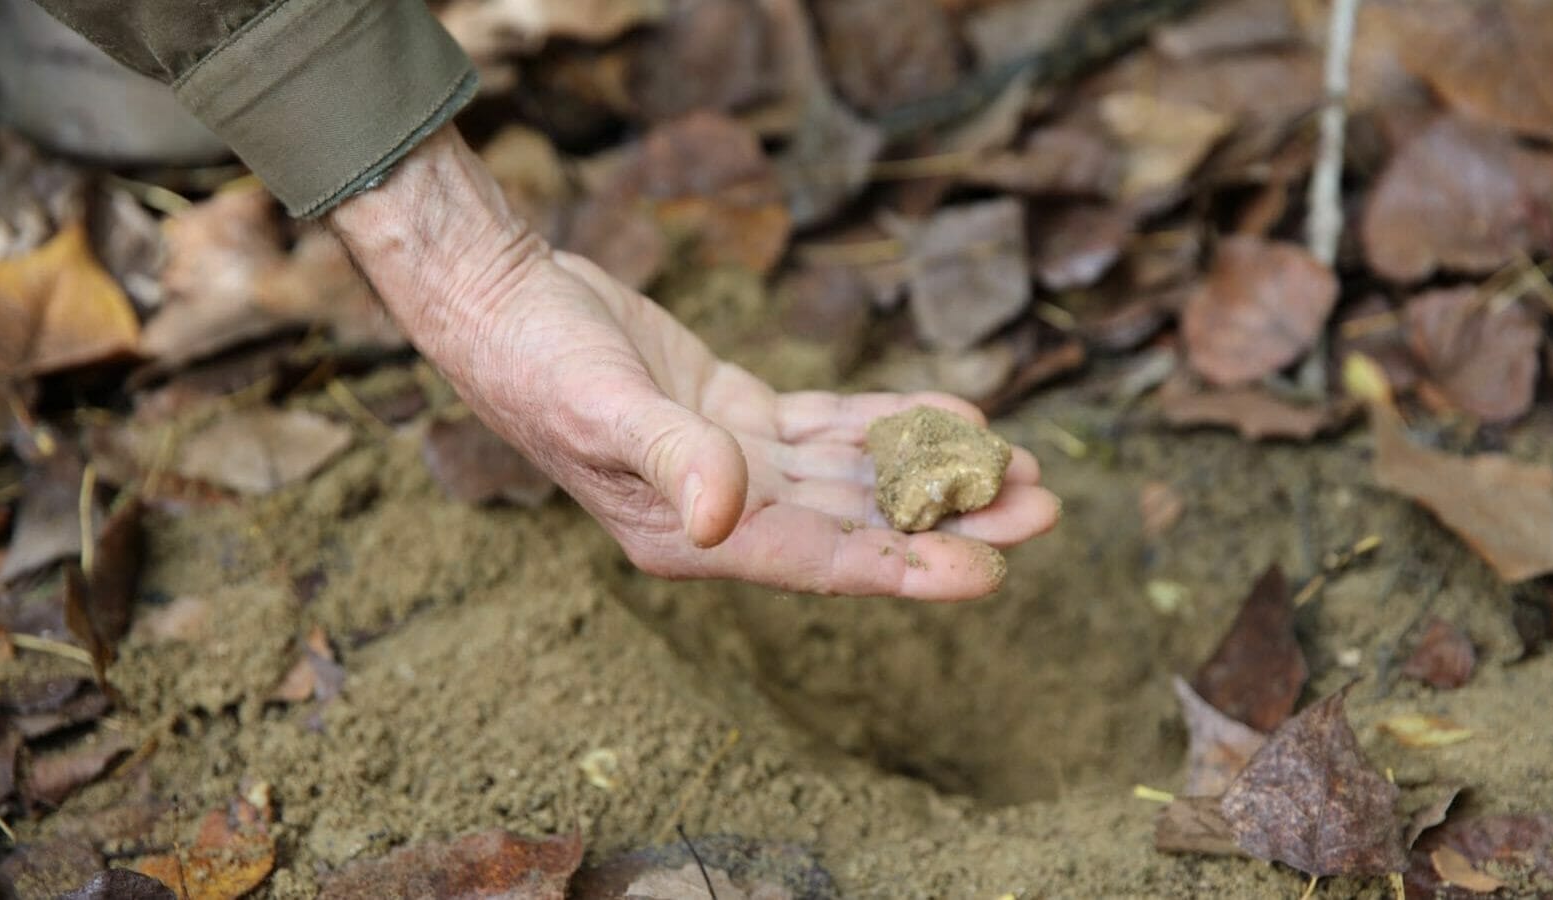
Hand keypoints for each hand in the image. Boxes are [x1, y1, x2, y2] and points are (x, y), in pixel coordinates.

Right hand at [330, 127, 1058, 599]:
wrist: (507, 302)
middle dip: (949, 516)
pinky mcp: (739, 412)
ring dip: (934, 468)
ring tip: (1021, 466)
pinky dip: (888, 418)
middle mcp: (723, 509)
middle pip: (858, 522)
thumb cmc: (540, 362)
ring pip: (857, 473)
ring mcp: (734, 462)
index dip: (904, 566)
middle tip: (1045, 507)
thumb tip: (722, 515)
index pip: (818, 560)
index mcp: (690, 535)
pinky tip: (951, 411)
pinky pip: (831, 424)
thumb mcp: (601, 408)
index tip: (988, 569)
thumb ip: (669, 457)